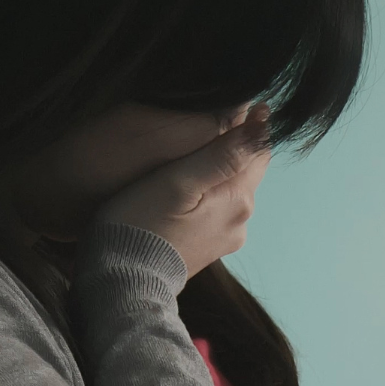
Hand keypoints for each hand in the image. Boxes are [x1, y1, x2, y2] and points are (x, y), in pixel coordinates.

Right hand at [94, 103, 271, 277]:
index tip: (239, 103)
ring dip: (222, 169)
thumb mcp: (177, 181)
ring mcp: (227, 237)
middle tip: (217, 118)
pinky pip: (218, 209)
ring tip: (196, 151)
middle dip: (236, 145)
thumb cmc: (141, 224)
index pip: (259, 150)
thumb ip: (221, 155)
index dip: (252, 124)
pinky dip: (209, 192)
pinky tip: (187, 188)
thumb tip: (261, 127)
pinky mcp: (210, 248)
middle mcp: (242, 220)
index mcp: (239, 198)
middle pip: (248, 170)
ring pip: (233, 189)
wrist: (123, 282)